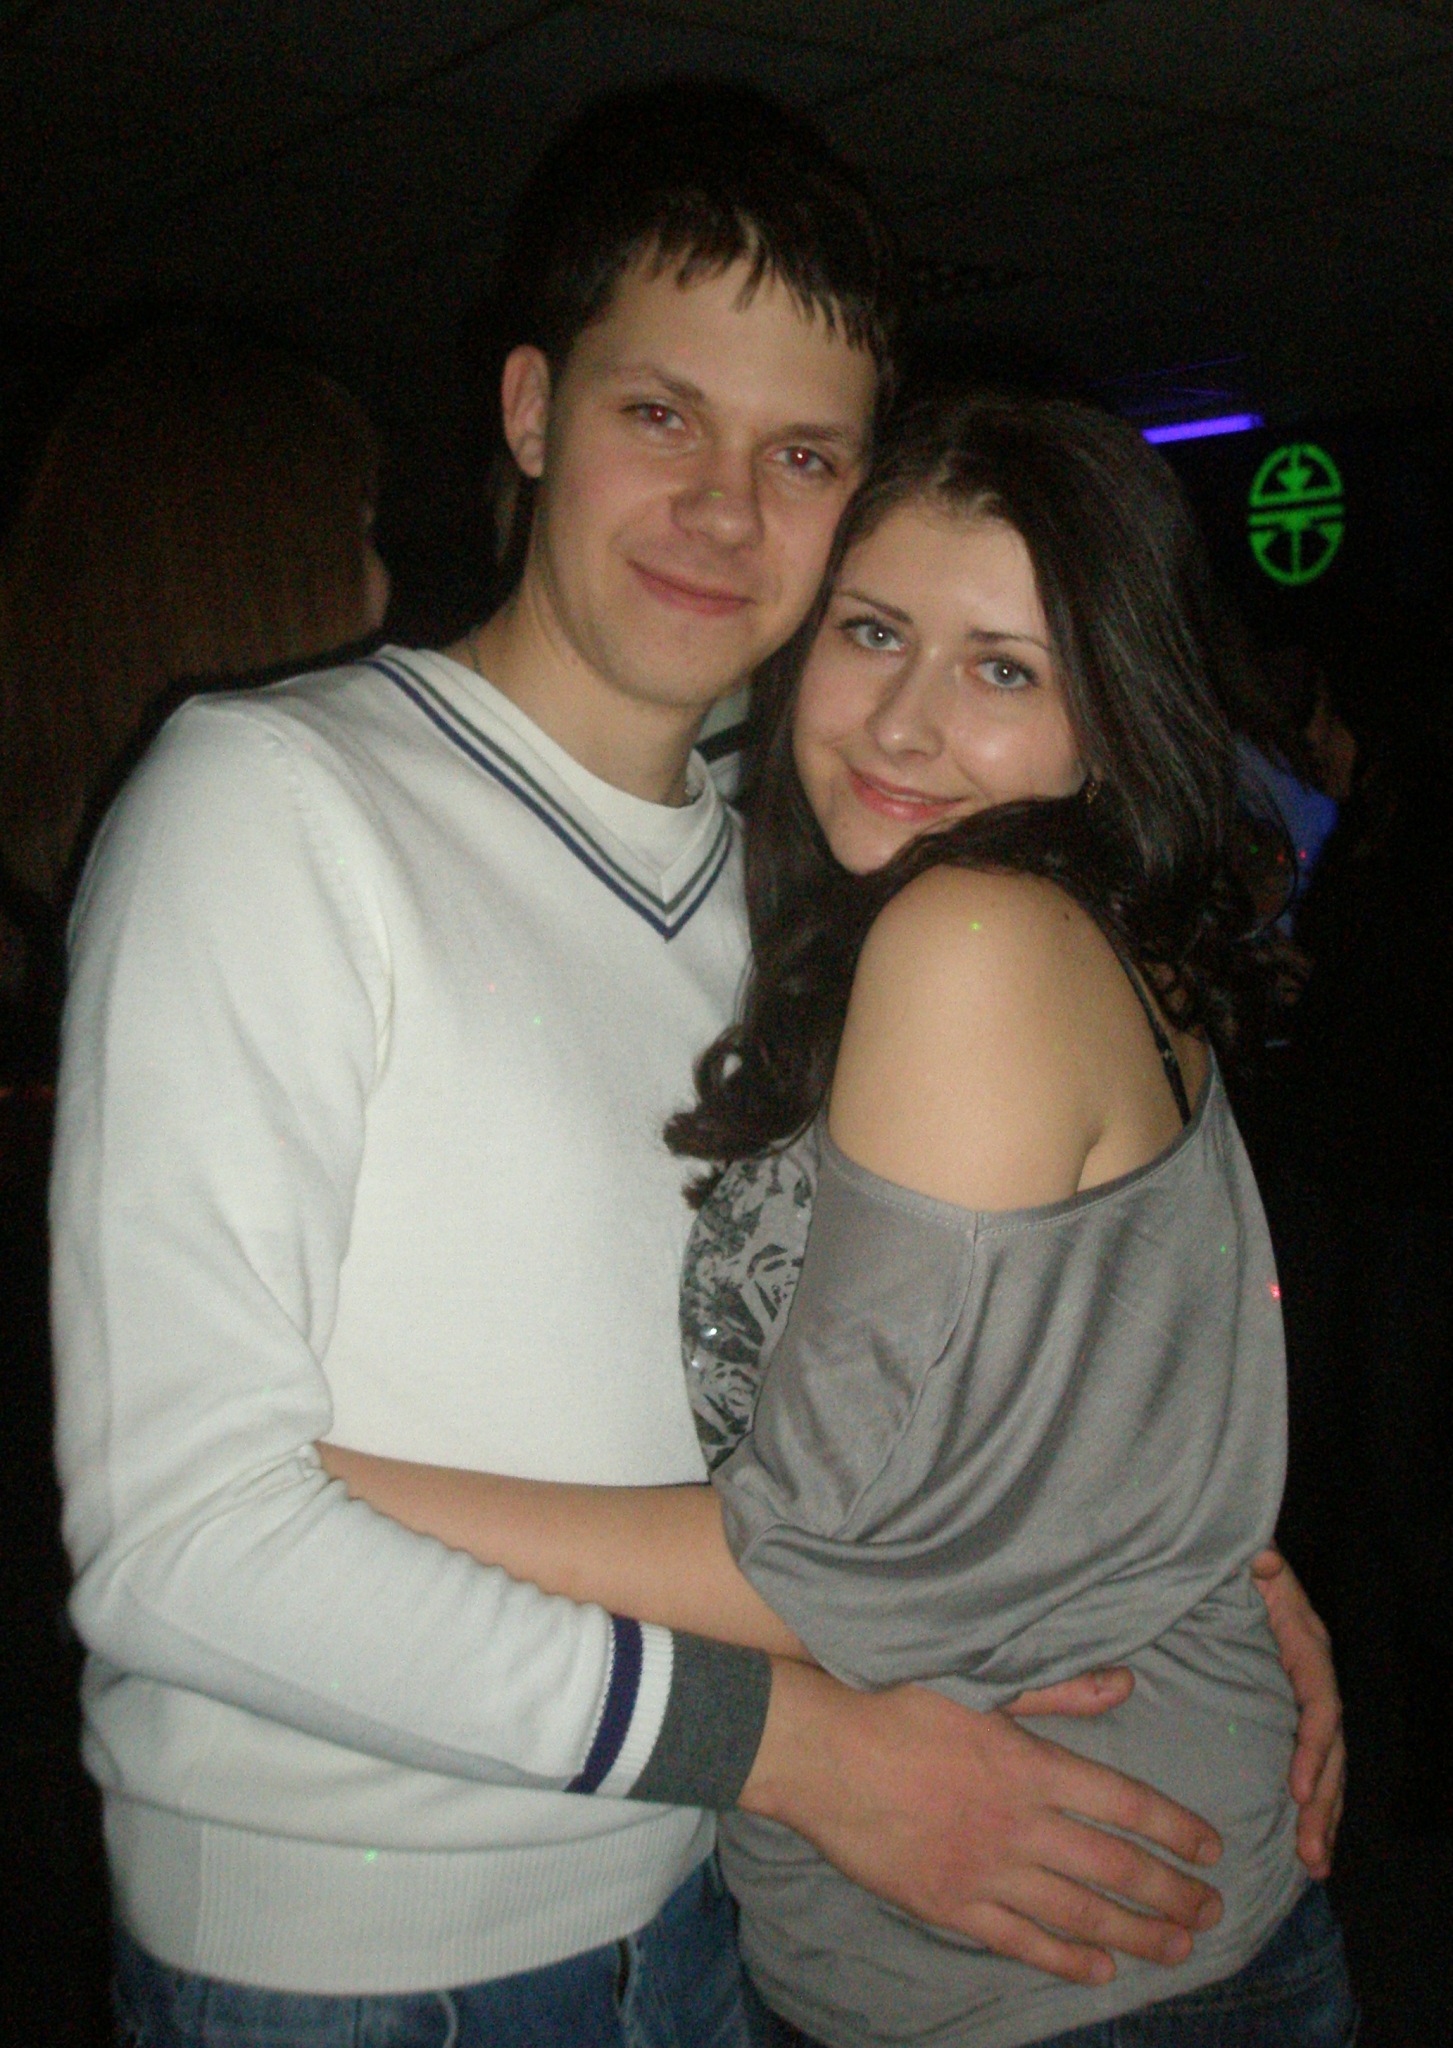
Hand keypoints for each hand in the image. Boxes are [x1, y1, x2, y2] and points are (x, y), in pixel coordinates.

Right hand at [742, 1660, 1222, 1986]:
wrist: (822, 1752)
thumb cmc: (896, 1704)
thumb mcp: (979, 1681)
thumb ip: (1056, 1690)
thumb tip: (1125, 1683)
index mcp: (1031, 1765)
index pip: (1127, 1803)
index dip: (1176, 1829)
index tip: (1212, 1850)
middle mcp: (1020, 1824)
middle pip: (1115, 1868)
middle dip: (1172, 1894)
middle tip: (1213, 1913)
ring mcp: (986, 1871)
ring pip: (1078, 1914)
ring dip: (1136, 1934)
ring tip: (1177, 1948)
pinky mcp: (949, 1904)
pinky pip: (1021, 1941)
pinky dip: (1065, 1960)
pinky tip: (1099, 1971)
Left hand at [1252, 1548, 1344, 1875]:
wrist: (1211, 1552)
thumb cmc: (1221, 1555)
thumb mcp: (1238, 1554)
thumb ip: (1252, 1561)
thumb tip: (1263, 1559)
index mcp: (1301, 1638)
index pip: (1319, 1699)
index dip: (1313, 1746)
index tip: (1295, 1788)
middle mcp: (1308, 1671)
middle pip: (1329, 1745)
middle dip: (1324, 1802)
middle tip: (1310, 1853)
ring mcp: (1296, 1693)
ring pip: (1323, 1763)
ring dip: (1321, 1815)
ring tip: (1313, 1865)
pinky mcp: (1280, 1710)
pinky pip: (1303, 1761)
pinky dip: (1307, 1803)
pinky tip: (1300, 1845)